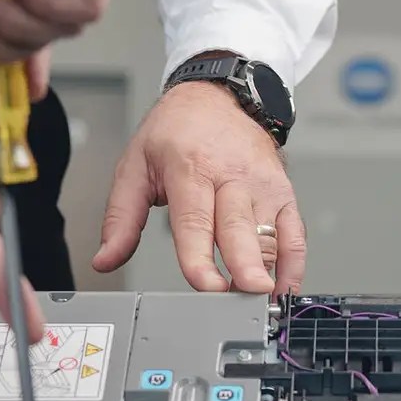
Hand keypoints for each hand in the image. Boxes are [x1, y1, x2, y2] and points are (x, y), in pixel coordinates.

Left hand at [93, 81, 305, 295]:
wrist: (217, 95)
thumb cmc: (176, 131)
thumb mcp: (135, 165)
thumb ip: (121, 218)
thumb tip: (106, 259)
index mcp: (191, 169)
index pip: (196, 222)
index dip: (200, 258)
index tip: (206, 286)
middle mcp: (232, 177)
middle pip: (240, 230)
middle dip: (245, 267)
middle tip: (246, 296)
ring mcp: (262, 185)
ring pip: (270, 236)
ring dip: (268, 273)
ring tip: (258, 304)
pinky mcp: (283, 192)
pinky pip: (294, 234)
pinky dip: (293, 265)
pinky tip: (283, 289)